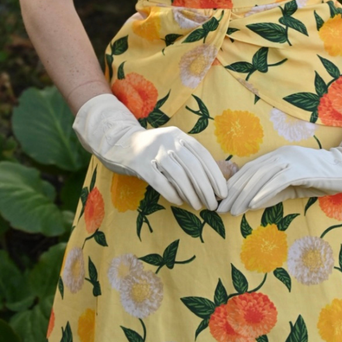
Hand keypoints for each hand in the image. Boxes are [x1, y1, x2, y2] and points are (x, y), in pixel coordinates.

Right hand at [72, 93, 228, 210]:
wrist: (118, 143)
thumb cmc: (151, 150)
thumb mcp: (171, 146)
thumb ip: (188, 158)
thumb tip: (212, 182)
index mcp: (179, 135)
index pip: (203, 156)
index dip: (215, 175)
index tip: (223, 192)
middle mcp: (168, 140)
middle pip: (193, 166)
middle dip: (206, 188)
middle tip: (213, 204)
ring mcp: (153, 150)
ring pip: (179, 175)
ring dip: (192, 193)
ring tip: (198, 206)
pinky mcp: (140, 163)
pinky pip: (159, 181)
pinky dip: (171, 193)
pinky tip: (179, 202)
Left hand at [216, 109, 341, 215]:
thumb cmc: (322, 179)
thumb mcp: (293, 186)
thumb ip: (273, 192)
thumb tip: (251, 203)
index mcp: (276, 156)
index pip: (249, 171)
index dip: (233, 187)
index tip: (220, 203)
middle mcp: (279, 155)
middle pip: (250, 173)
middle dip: (233, 192)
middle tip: (219, 210)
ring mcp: (289, 160)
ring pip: (259, 177)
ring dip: (243, 195)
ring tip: (231, 211)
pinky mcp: (300, 168)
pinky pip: (277, 181)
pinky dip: (262, 192)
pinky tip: (252, 204)